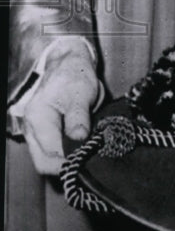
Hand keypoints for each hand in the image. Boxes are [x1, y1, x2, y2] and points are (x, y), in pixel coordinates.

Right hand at [23, 36, 100, 174]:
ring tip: (84, 153)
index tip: (87, 160)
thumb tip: (79, 138)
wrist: (69, 65)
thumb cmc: (74, 76)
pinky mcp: (42, 133)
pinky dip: (63, 154)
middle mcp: (31, 127)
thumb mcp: (81, 93)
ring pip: (45, 159)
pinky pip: (49, 152)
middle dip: (65, 165)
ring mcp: (34, 132)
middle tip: (87, 160)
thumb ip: (78, 117)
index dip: (69, 161)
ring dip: (64, 160)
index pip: (50, 153)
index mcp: (38, 117)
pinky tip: (78, 149)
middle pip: (43, 162)